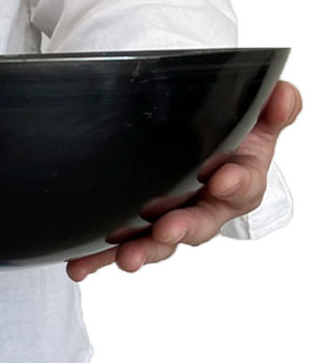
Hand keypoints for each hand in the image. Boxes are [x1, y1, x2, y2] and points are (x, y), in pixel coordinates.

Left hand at [66, 79, 301, 281]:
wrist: (193, 139)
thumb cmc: (224, 135)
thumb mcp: (252, 117)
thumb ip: (270, 107)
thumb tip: (282, 95)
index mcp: (236, 181)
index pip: (242, 186)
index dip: (234, 184)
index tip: (221, 180)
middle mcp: (203, 206)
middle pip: (198, 223)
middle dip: (182, 228)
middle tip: (167, 230)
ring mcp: (169, 218)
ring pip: (159, 241)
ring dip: (143, 250)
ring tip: (126, 258)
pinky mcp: (138, 226)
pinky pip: (120, 243)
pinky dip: (98, 258)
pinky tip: (79, 267)